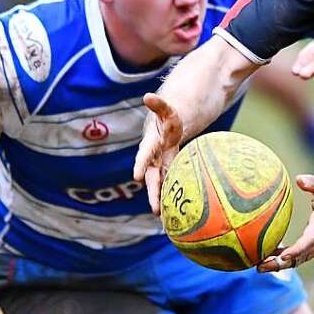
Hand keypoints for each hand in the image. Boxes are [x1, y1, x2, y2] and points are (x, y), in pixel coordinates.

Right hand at [133, 93, 183, 214]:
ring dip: (161, 198)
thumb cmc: (171, 113)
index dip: (142, 163)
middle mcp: (154, 154)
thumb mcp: (169, 108)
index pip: (146, 151)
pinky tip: (176, 213)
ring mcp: (161, 162)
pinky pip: (169, 183)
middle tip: (155, 208)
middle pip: (152, 174)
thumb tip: (148, 96)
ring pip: (160, 182)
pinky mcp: (169, 168)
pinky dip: (170, 196)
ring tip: (165, 217)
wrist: (168, 121)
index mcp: (153, 139)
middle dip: (153, 191)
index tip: (136, 177)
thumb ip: (161, 105)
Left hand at [258, 174, 313, 270]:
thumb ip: (313, 182)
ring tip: (259, 265)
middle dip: (280, 263)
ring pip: (300, 259)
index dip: (296, 250)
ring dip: (280, 264)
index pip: (309, 240)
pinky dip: (287, 258)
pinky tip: (270, 257)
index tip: (282, 256)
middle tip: (259, 266)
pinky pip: (301, 257)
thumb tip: (299, 179)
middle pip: (300, 256)